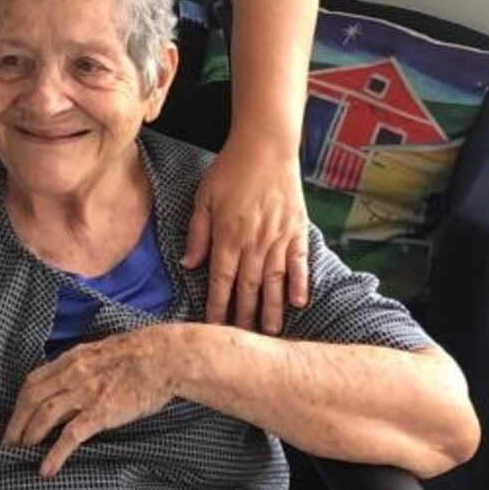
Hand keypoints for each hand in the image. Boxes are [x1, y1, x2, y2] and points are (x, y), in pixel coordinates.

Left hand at [3, 329, 177, 476]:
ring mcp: (85, 394)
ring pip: (44, 416)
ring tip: (20, 455)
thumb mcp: (101, 353)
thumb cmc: (139, 355)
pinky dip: (55, 453)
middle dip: (15, 423)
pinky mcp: (101, 412)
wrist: (164, 357)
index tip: (13, 420)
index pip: (32, 382)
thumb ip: (81, 366)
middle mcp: (72, 375)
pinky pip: (70, 435)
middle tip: (7, 444)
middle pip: (31, 400)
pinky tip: (46, 469)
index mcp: (71, 360)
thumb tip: (68, 381)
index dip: (18, 404)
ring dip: (28, 437)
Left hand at [181, 137, 309, 331]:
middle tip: (243, 343)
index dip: (216, 307)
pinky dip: (300, 283)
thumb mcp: (203, 198)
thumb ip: (198, 233)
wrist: (266, 146)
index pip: (220, 281)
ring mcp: (278, 238)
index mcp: (227, 236)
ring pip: (274, 282)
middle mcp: (253, 243)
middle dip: (244, 317)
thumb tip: (188, 264)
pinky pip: (300, 263)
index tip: (213, 330)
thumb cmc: (231, 169)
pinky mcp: (297, 230)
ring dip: (272, 309)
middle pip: (248, 288)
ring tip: (271, 333)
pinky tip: (299, 303)